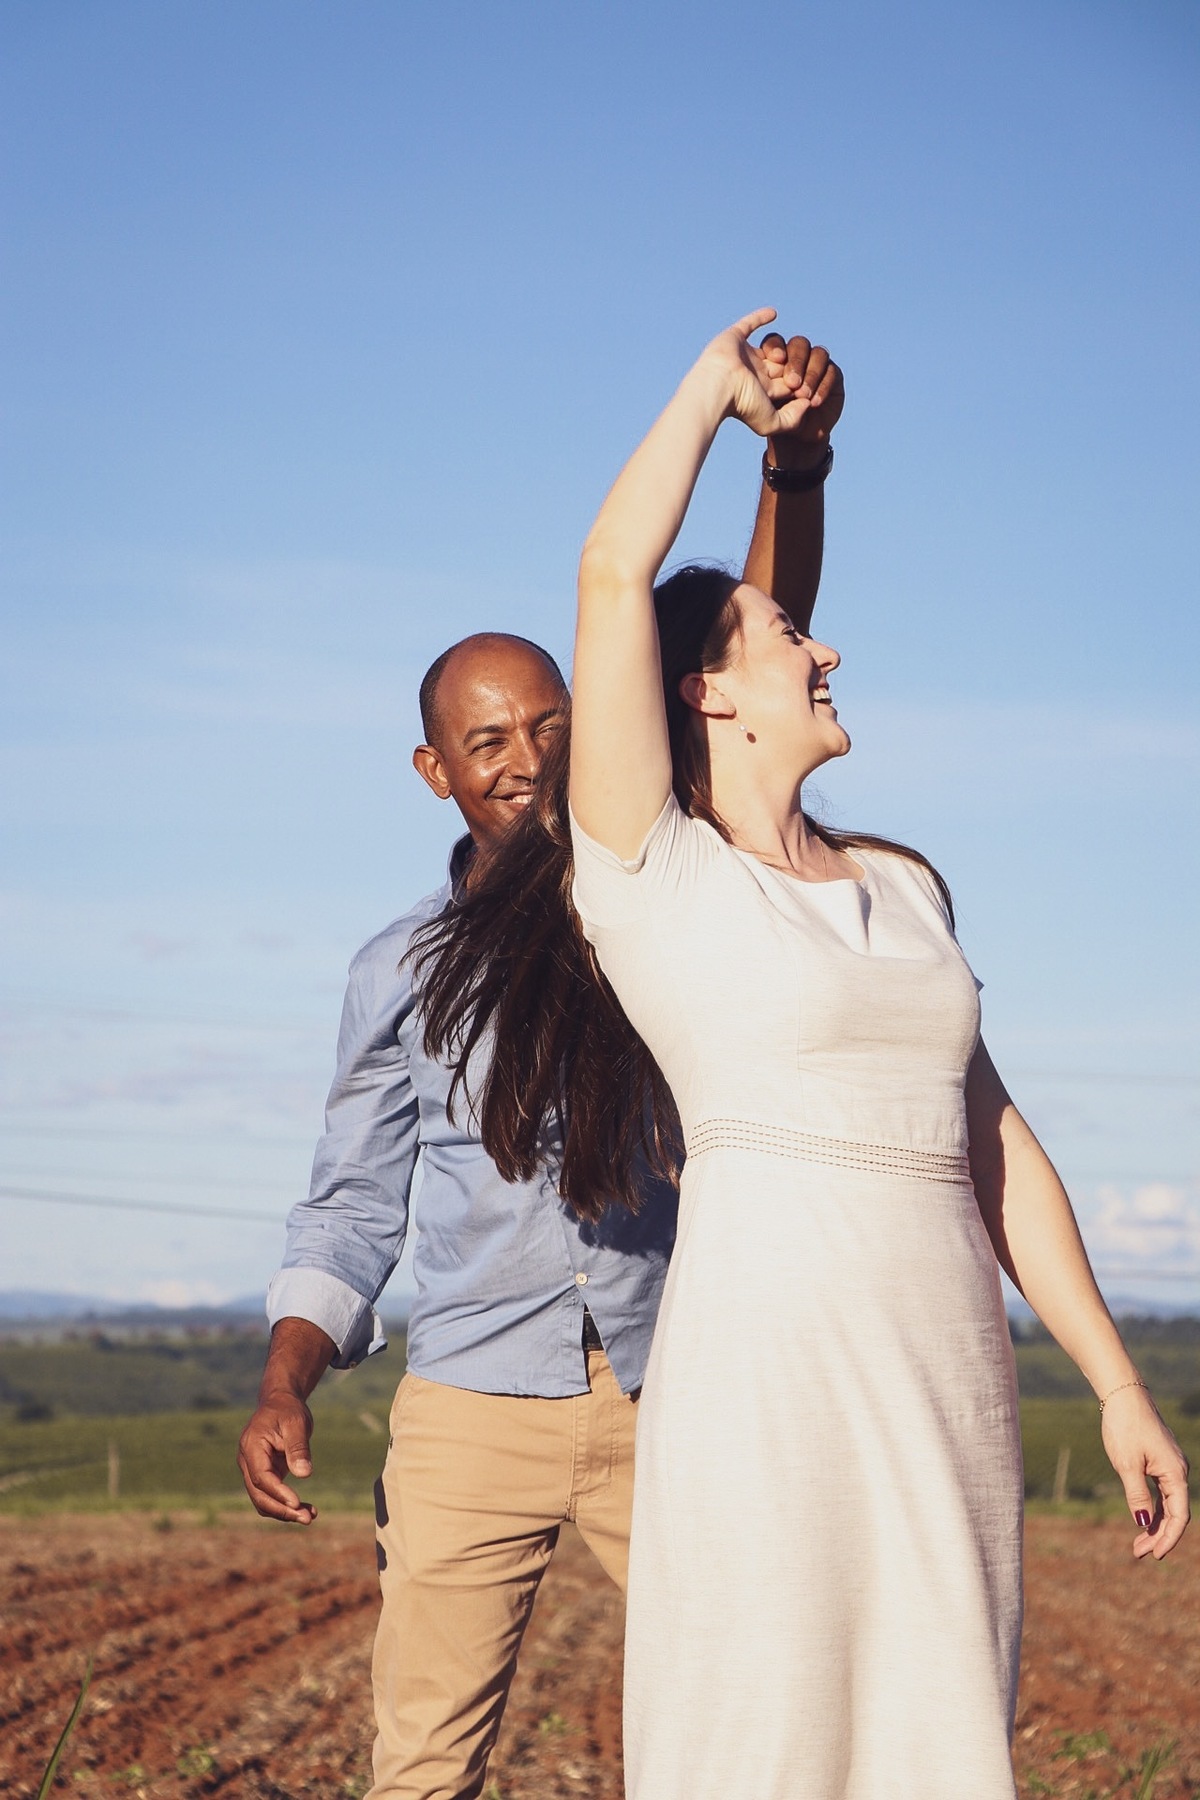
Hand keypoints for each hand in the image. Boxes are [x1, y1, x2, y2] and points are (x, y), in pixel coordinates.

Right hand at [237, 1390, 318, 1524]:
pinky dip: (286, 1504)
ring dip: (284, 1512)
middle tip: (307, 1518)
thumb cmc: (288, 1410)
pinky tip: (306, 1509)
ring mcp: (253, 1470)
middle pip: (259, 1494)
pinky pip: (271, 1495)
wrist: (280, 1402)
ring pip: (263, 1500)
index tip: (297, 1503)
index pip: (261, 1477)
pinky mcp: (264, 1475)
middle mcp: (247, 1461)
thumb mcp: (296, 1423)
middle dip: (282, 1509)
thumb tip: (304, 1474)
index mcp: (251, 1446)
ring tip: (310, 1516)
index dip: (278, 1492)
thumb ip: (298, 1448)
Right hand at [699, 308, 813, 437]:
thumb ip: (792, 419)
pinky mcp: (734, 339)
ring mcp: (743, 355)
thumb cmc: (742, 406)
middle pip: (781, 367)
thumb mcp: (772, 422)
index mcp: (761, 391)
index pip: (786, 385)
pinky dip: (760, 318)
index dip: (799, 385)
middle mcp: (753, 373)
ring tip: (783, 355)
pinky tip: (773, 313)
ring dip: (779, 350)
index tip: (810, 387)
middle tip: (800, 370)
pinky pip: (749, 325)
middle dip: (792, 369)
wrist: (717, 389)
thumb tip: (807, 405)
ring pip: (768, 348)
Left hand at [760, 334, 844, 468]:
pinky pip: (832, 372)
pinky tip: (813, 402)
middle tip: (791, 382)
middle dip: (796, 361)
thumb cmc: (775, 424)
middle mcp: (795, 360)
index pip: (775, 343)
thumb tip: (763, 371)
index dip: (775, 347)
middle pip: (798, 344)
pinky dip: (824, 385)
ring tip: (803, 395)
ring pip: (818, 354)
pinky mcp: (833, 377)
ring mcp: (815, 366)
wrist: (795, 442)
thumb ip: (754, 391)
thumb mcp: (754, 406)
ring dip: (811, 373)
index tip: (775, 359)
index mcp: (771, 362)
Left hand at [1100, 1385, 1189, 1559]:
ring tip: (1137, 1544)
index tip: (1154, 1554)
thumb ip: (1137, 1495)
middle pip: (1174, 1513)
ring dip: (1154, 1524)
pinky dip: (1152, 1507)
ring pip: (1168, 1503)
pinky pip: (1161, 1491)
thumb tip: (1144, 1523)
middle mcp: (1178, 1470)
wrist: (1122, 1395)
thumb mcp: (1126, 1464)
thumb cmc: (1124, 1426)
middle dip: (1159, 1535)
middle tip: (1138, 1553)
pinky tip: (1142, 1519)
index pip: (1179, 1516)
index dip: (1168, 1538)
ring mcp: (1169, 1465)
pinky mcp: (1159, 1460)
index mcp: (1176, 1473)